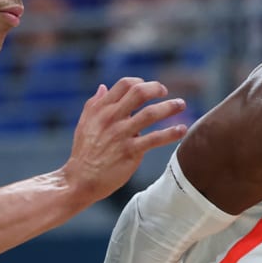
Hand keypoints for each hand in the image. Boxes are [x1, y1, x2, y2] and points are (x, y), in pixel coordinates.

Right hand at [62, 78, 188, 201]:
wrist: (80, 180)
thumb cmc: (84, 152)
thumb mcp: (84, 123)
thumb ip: (94, 104)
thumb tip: (103, 87)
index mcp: (101, 109)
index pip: (124, 85)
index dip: (140, 82)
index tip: (150, 88)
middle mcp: (111, 118)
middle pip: (139, 93)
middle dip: (157, 89)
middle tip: (166, 92)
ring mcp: (121, 134)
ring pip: (150, 114)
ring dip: (169, 107)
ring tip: (181, 104)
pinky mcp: (130, 151)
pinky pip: (155, 139)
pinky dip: (171, 133)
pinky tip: (182, 130)